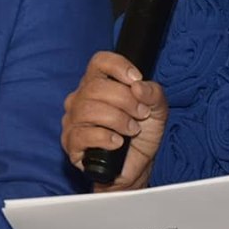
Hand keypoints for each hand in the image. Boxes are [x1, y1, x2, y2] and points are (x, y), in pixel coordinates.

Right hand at [61, 51, 168, 189]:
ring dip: (117, 119)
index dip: (118, 67)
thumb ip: (154, 93)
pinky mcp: (71, 142)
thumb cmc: (141, 134)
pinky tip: (117, 143)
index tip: (136, 80)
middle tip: (141, 114)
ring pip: (88, 110)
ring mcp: (73, 120)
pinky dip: (104, 137)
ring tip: (131, 130)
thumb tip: (138, 86)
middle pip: (95, 87)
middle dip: (125, 100)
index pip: (99, 62)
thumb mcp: (157, 110)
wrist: (136, 166)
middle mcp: (81, 98)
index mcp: (99, 83)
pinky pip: (82, 134)